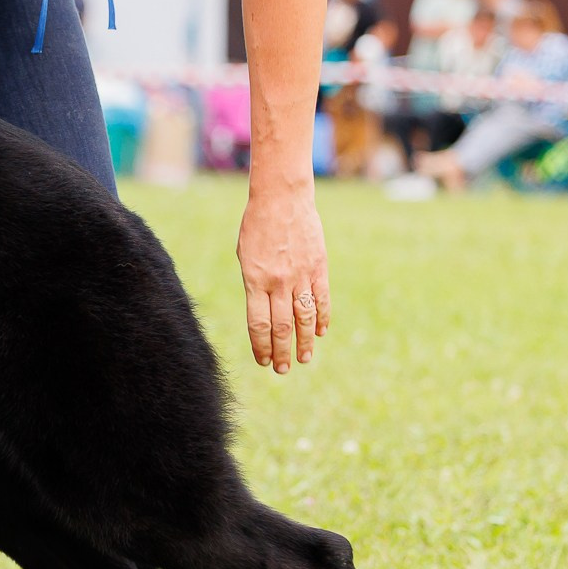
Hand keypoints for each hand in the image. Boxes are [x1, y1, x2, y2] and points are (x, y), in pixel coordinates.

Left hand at [236, 184, 329, 374]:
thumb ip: (254, 284)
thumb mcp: (245, 256)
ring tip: (304, 359)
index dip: (261, 346)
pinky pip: (322, 299)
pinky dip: (322, 319)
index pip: (258, 323)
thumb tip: (265, 312)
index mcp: (254, 280)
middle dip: (281, 352)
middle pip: (281, 327)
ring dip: (304, 342)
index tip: (262, 361)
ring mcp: (301, 275)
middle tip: (282, 369)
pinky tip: (320, 333)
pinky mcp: (319, 267)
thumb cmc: (256, 227)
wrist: (282, 199)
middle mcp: (278, 282)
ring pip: (304, 318)